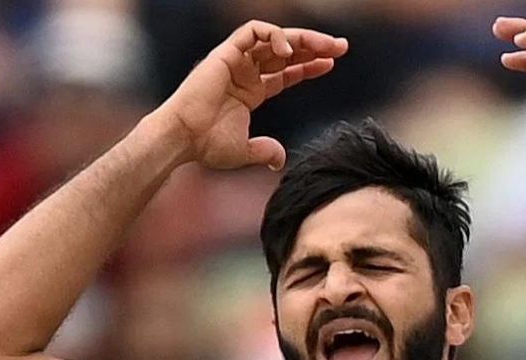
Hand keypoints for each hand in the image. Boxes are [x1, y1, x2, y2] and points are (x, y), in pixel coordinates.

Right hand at [154, 20, 347, 170]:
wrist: (183, 138)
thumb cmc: (206, 146)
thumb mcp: (244, 152)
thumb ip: (264, 151)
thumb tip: (279, 161)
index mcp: (250, 91)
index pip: (286, 71)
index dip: (309, 65)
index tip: (332, 63)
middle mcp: (244, 72)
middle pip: (285, 51)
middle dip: (315, 45)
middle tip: (342, 46)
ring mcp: (236, 61)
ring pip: (274, 38)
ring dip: (302, 38)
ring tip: (326, 46)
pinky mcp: (226, 53)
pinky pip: (253, 32)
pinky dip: (274, 36)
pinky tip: (289, 51)